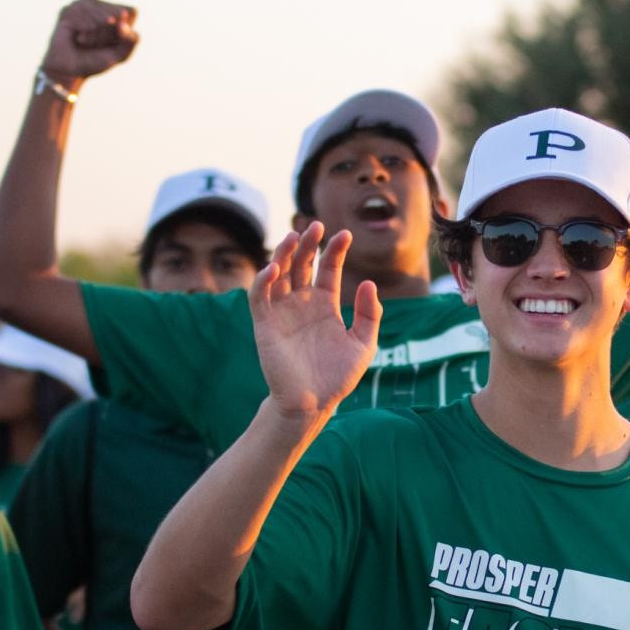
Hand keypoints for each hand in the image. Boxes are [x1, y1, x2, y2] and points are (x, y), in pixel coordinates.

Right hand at [40, 0, 138, 83]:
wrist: (70, 70)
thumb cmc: (96, 61)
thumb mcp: (120, 55)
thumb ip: (130, 41)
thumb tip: (123, 21)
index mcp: (118, 14)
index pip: (130, 12)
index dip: (124, 30)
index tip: (114, 43)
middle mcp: (101, 5)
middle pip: (114, 12)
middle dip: (109, 33)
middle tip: (97, 45)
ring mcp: (83, 5)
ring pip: (97, 11)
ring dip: (95, 33)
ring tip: (86, 43)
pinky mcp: (67, 9)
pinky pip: (81, 13)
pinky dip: (84, 28)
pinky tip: (79, 38)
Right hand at [250, 222, 381, 422]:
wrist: (314, 403)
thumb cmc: (338, 375)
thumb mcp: (364, 343)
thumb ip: (369, 314)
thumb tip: (368, 283)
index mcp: (325, 304)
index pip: (327, 269)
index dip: (334, 251)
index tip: (345, 235)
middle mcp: (302, 303)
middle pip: (301, 264)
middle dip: (307, 244)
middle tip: (316, 226)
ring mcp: (282, 312)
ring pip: (278, 274)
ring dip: (284, 254)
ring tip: (294, 237)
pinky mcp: (265, 325)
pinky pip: (260, 297)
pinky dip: (263, 280)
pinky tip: (274, 268)